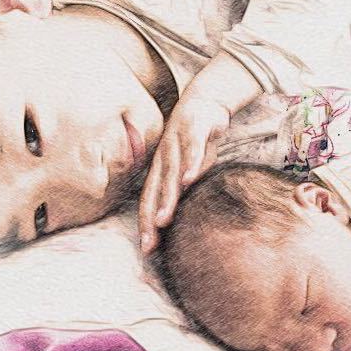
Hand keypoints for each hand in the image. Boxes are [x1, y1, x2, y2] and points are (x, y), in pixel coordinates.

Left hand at [139, 90, 229, 252]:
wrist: (203, 101)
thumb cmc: (194, 141)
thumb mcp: (189, 168)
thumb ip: (186, 189)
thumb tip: (186, 217)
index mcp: (160, 169)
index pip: (149, 200)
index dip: (147, 224)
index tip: (147, 249)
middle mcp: (163, 158)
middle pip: (155, 191)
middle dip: (151, 218)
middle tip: (150, 242)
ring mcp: (176, 143)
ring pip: (170, 173)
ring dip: (166, 197)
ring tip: (164, 219)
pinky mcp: (193, 130)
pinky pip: (192, 149)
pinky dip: (190, 164)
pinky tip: (189, 179)